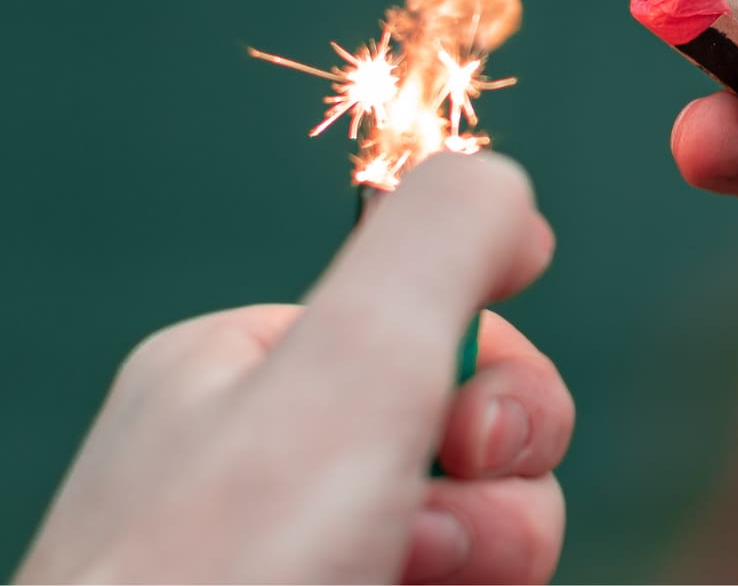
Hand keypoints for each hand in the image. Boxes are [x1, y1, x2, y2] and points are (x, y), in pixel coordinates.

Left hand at [16, 153, 572, 583]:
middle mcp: (265, 464)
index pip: (432, 326)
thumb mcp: (352, 362)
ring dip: (488, 560)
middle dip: (496, 489)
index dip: (494, 378)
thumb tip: (508, 190)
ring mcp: (304, 559)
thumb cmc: (229, 577)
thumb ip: (442, 239)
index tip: (478, 436)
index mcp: (245, 370)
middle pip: (469, 434)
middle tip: (433, 531)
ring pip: (481, 530)